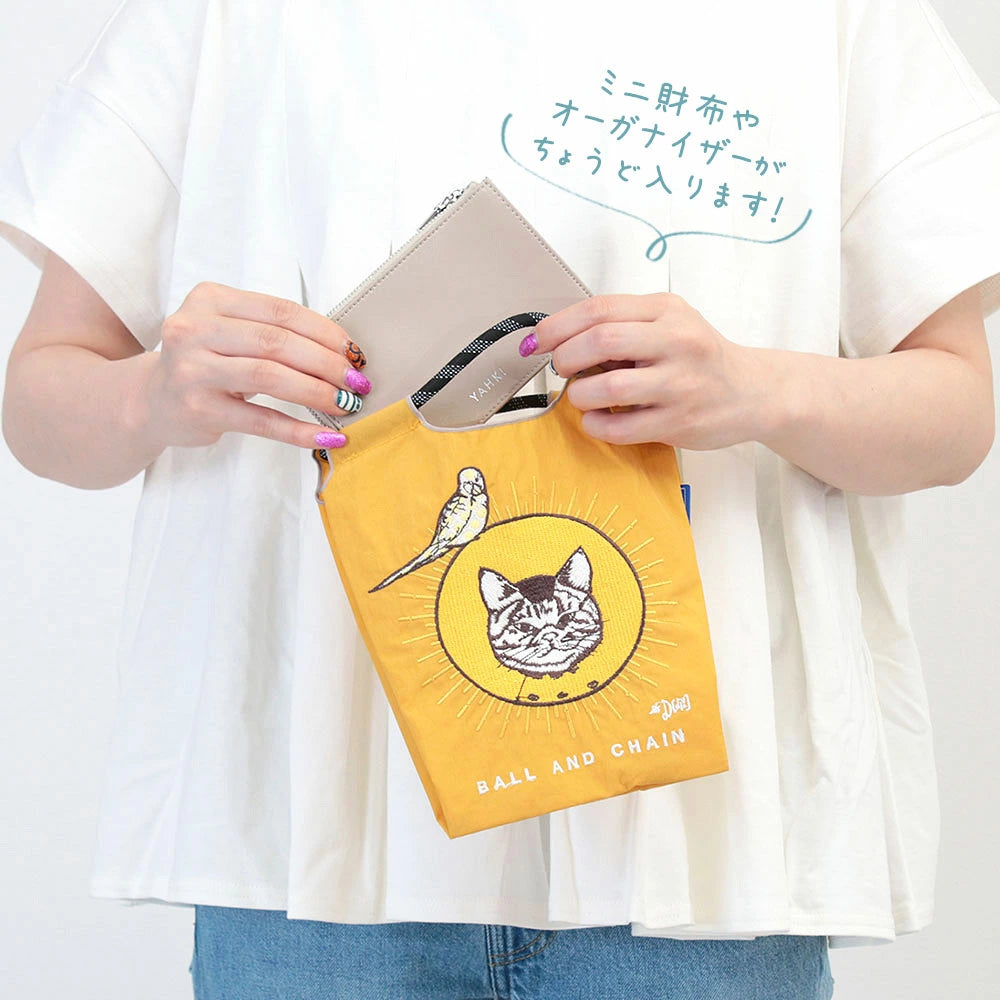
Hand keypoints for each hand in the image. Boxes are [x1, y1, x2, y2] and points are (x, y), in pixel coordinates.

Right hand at [142, 281, 369, 449]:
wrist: (151, 402)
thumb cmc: (205, 364)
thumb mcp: (229, 333)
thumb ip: (272, 331)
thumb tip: (343, 351)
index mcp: (209, 299)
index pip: (280, 311)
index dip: (324, 332)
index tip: (354, 352)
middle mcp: (194, 329)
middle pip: (278, 343)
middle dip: (327, 363)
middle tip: (357, 381)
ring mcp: (193, 370)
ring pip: (270, 376)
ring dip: (317, 392)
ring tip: (346, 403)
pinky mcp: (199, 409)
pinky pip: (261, 420)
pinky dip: (299, 430)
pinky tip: (326, 436)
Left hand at [527, 292, 768, 449]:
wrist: (752, 392)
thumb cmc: (699, 357)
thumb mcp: (668, 323)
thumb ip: (623, 325)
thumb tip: (560, 340)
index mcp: (666, 311)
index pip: (601, 309)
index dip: (559, 325)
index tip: (539, 340)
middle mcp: (677, 342)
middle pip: (601, 341)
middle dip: (566, 357)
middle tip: (561, 368)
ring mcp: (680, 384)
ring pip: (608, 387)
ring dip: (580, 394)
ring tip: (583, 396)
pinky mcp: (679, 422)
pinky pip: (621, 428)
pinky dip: (596, 426)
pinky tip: (596, 420)